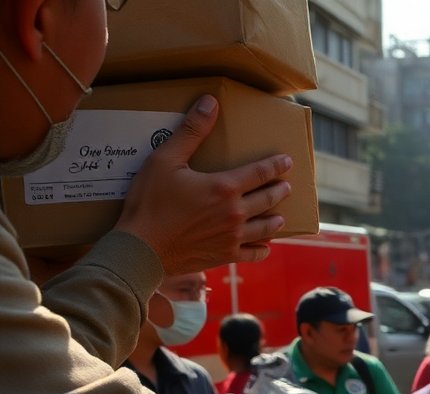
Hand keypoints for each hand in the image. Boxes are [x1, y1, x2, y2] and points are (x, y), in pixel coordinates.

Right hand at [114, 95, 293, 273]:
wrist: (142, 249)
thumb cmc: (150, 202)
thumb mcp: (165, 160)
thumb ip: (191, 131)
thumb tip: (210, 102)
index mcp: (225, 187)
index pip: (260, 172)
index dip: (275, 165)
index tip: (287, 161)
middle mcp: (236, 212)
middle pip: (268, 199)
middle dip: (279, 190)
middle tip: (287, 186)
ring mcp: (233, 237)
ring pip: (266, 227)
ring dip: (275, 219)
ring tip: (280, 216)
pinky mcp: (226, 256)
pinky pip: (253, 253)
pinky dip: (262, 249)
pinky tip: (265, 247)